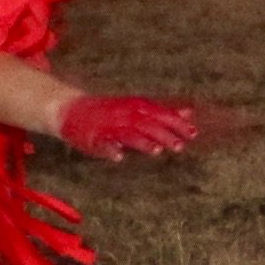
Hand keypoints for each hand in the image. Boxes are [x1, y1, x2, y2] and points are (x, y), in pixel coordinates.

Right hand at [54, 93, 197, 159]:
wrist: (71, 109)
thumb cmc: (111, 111)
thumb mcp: (137, 109)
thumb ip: (162, 113)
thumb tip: (189, 113)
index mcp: (136, 107)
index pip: (160, 113)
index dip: (176, 122)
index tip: (193, 132)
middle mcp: (125, 115)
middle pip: (148, 125)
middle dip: (164, 135)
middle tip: (180, 146)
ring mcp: (109, 126)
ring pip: (128, 134)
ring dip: (142, 142)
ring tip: (156, 151)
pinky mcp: (93, 138)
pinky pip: (103, 144)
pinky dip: (111, 150)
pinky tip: (119, 157)